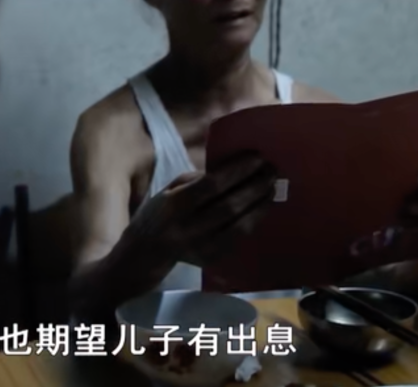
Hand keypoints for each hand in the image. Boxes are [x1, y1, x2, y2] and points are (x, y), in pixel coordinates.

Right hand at [123, 155, 277, 269]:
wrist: (145, 254)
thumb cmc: (160, 213)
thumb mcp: (170, 190)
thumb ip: (197, 179)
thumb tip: (232, 169)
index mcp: (173, 204)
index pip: (211, 185)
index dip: (237, 171)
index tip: (257, 158)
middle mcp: (186, 228)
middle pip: (229, 206)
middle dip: (254, 186)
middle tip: (272, 171)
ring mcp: (199, 248)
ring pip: (238, 226)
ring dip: (259, 205)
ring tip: (272, 188)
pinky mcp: (210, 260)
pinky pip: (238, 239)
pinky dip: (253, 221)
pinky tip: (262, 207)